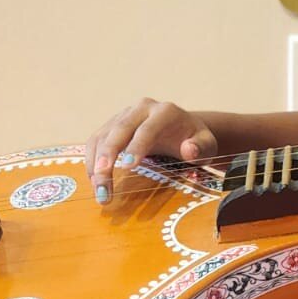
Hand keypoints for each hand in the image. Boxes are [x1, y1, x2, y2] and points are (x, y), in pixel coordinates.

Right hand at [84, 99, 217, 203]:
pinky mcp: (112, 125)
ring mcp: (124, 115)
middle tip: (102, 180)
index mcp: (165, 112)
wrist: (182, 130)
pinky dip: (92, 160)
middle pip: (120, 130)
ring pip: (103, 136)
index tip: (128, 166)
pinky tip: (95, 180)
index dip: (137, 146)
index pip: (148, 128)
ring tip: (98, 189)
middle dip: (108, 155)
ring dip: (96, 162)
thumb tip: (189, 149)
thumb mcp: (206, 145)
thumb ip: (200, 147)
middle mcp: (141, 109)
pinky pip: (96, 141)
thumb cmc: (194, 140)